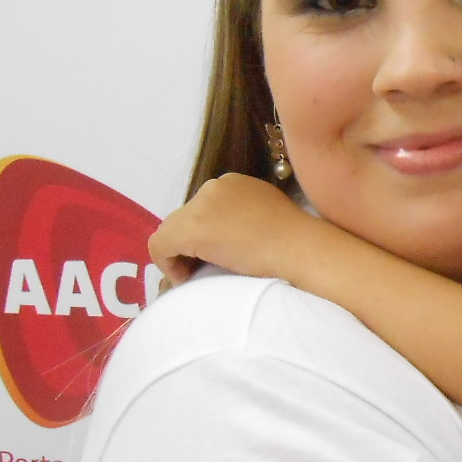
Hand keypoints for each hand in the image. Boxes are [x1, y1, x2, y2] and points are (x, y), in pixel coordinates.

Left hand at [149, 173, 311, 286]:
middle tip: (207, 269)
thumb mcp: (268, 217)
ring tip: (199, 275)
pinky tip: (189, 279)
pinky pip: (161, 247)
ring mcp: (201, 205)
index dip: (206, 237)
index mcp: (234, 183)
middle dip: (191, 245)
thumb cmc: (296, 242)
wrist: (301, 249)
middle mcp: (214, 186)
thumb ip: (244, 218)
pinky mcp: (190, 228)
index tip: (220, 258)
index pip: (205, 210)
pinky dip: (170, 265)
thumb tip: (227, 238)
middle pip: (185, 219)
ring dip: (181, 255)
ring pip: (171, 231)